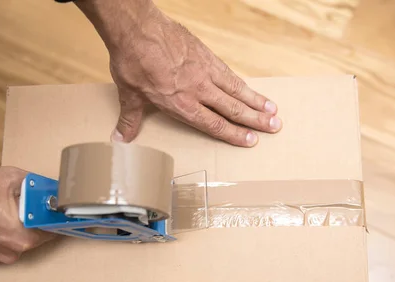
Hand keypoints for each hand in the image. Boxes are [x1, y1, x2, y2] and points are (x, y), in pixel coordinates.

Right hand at [0, 166, 53, 264]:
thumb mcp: (8, 178)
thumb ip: (37, 187)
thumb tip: (53, 189)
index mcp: (22, 238)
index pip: (53, 231)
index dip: (58, 218)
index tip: (64, 211)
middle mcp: (10, 254)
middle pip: (35, 235)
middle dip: (33, 217)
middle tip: (26, 199)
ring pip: (15, 239)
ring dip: (14, 223)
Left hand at [76, 1, 280, 146]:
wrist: (137, 29)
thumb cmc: (132, 61)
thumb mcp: (129, 95)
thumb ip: (130, 120)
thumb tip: (119, 140)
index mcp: (182, 104)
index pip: (214, 124)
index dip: (234, 134)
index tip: (252, 140)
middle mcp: (198, 89)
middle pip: (232, 108)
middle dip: (255, 119)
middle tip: (275, 127)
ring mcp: (204, 70)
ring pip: (236, 89)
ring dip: (256, 101)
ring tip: (273, 109)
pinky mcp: (205, 54)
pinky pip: (228, 72)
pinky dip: (241, 82)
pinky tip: (249, 88)